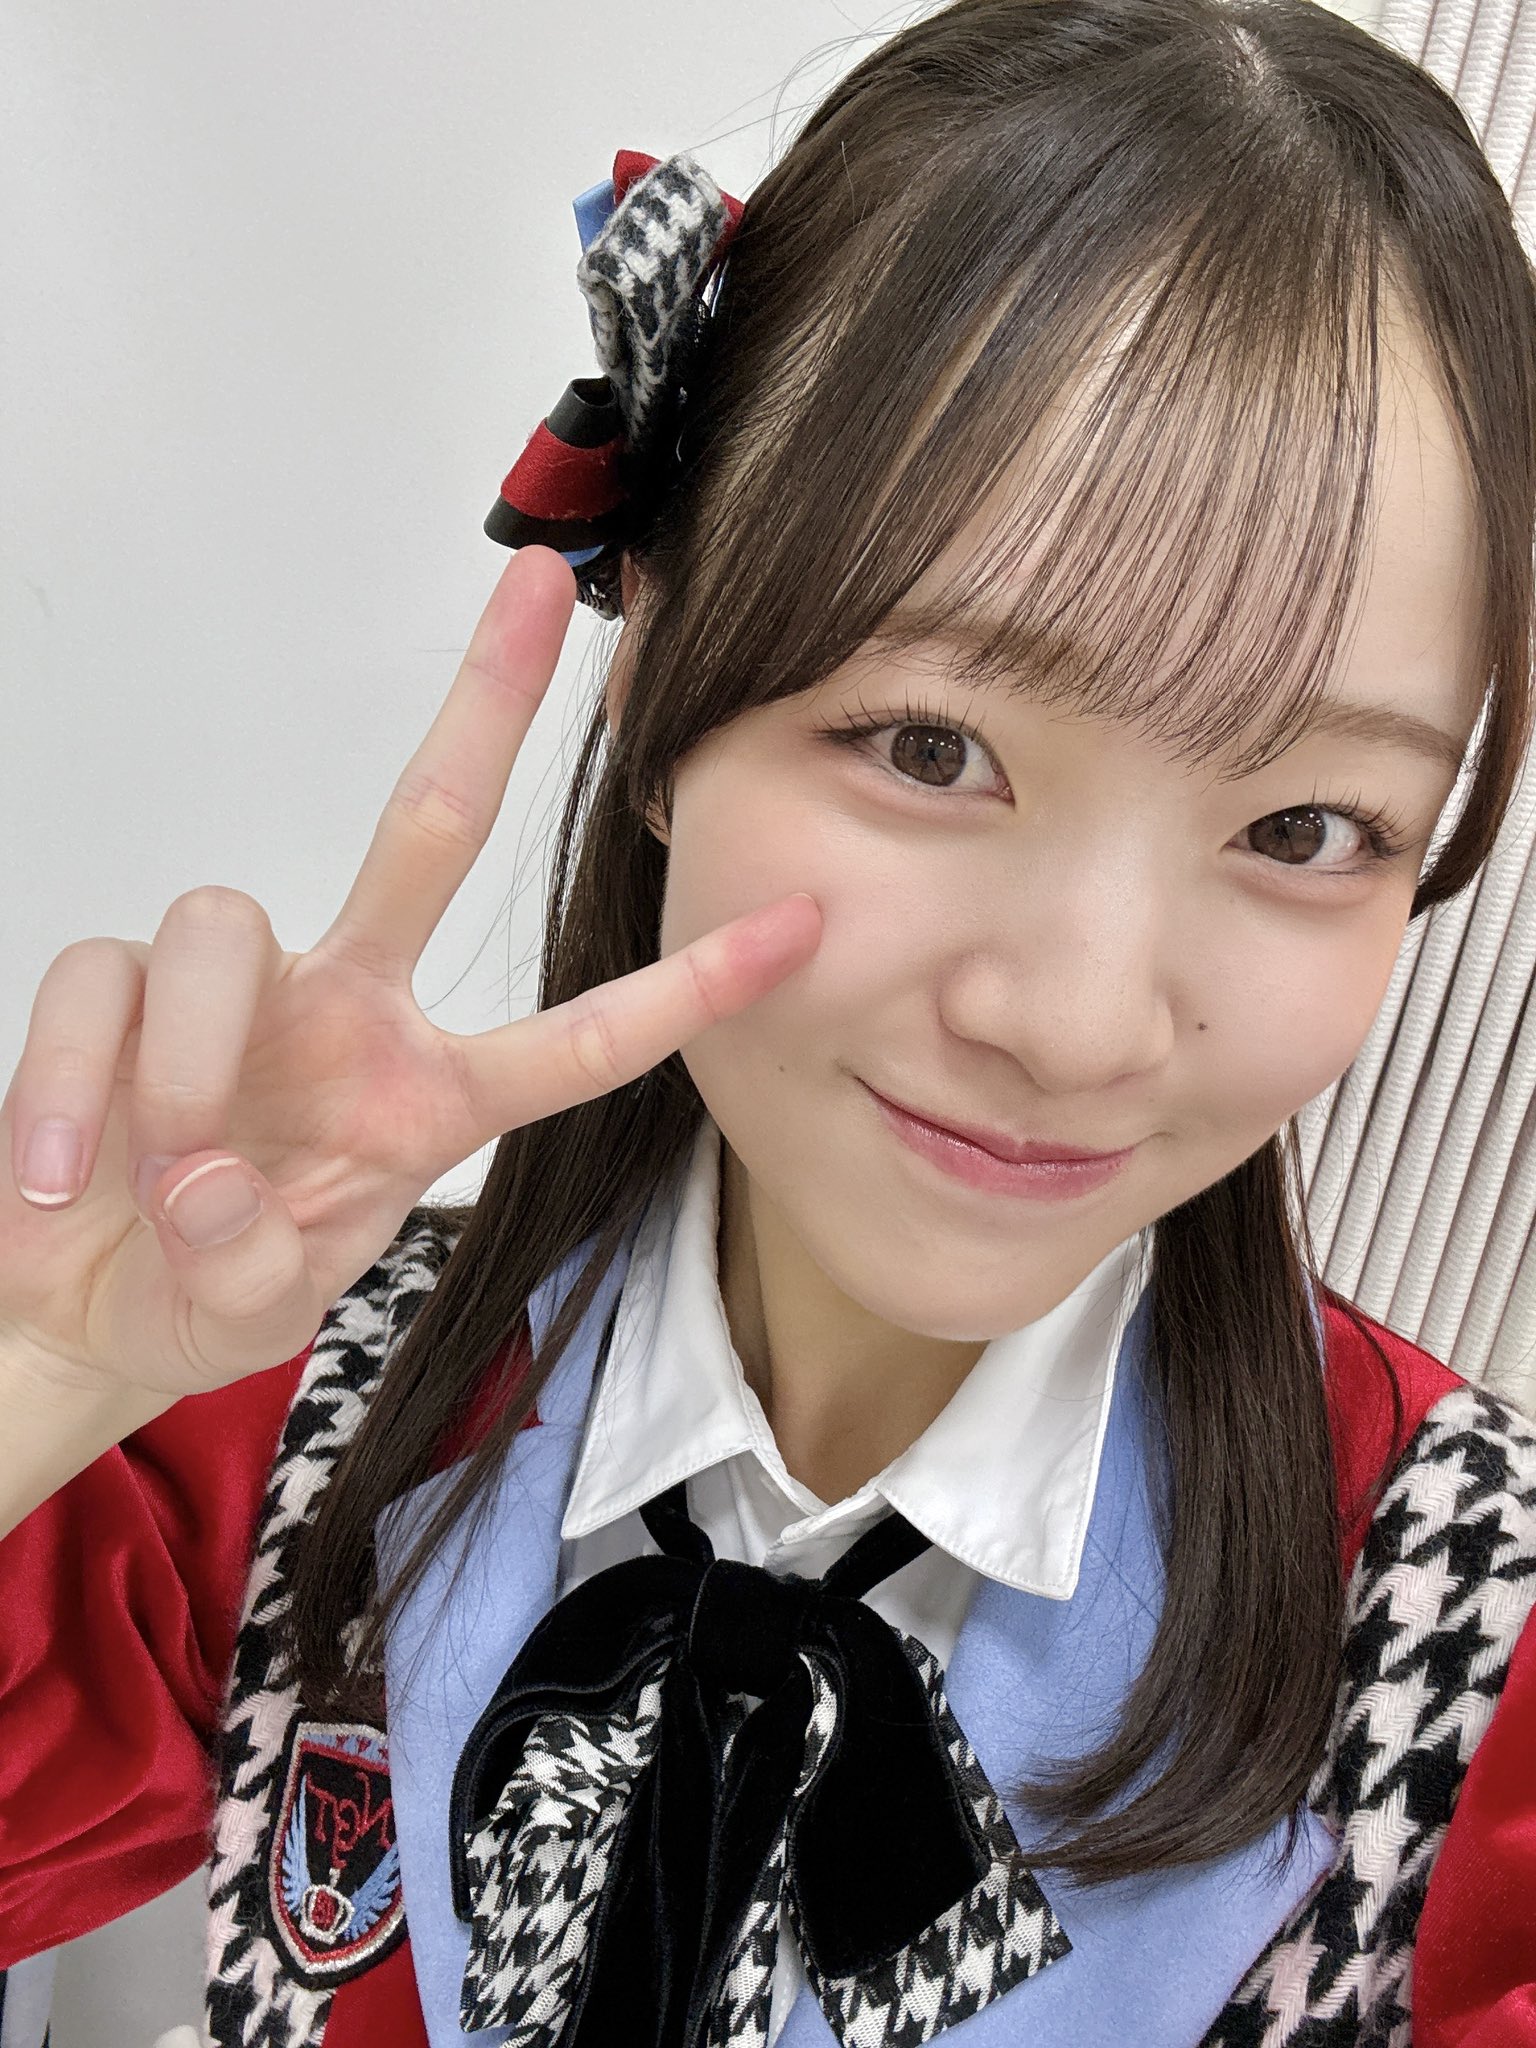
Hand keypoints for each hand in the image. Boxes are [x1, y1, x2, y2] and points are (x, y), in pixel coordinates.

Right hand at [1, 547, 820, 1401]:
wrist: (79, 1306)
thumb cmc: (199, 1291)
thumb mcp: (262, 1308)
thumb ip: (254, 1269)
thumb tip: (206, 1190)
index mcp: (429, 1095)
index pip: (579, 1038)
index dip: (687, 990)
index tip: (798, 928)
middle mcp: (346, 1008)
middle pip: (429, 824)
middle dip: (488, 706)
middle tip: (543, 587)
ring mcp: (232, 989)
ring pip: (220, 918)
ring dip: (191, 1063)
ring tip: (162, 1191)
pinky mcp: (113, 985)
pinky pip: (97, 984)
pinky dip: (73, 1088)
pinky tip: (68, 1179)